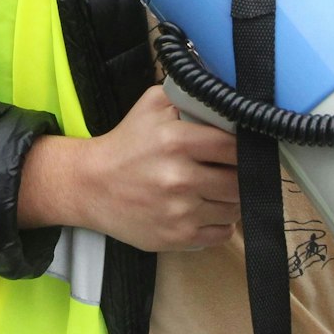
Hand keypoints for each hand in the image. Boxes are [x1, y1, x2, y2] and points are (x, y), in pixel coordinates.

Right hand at [20, 86, 239, 251]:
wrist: (90, 186)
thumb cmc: (126, 144)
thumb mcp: (151, 105)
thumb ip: (189, 96)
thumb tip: (226, 98)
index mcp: (176, 141)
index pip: (235, 146)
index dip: (244, 147)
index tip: (241, 147)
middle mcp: (180, 178)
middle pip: (239, 181)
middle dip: (240, 175)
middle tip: (230, 169)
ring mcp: (180, 212)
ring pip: (234, 208)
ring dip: (232, 199)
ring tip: (217, 189)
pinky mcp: (177, 237)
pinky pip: (222, 233)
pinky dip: (221, 222)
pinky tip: (206, 209)